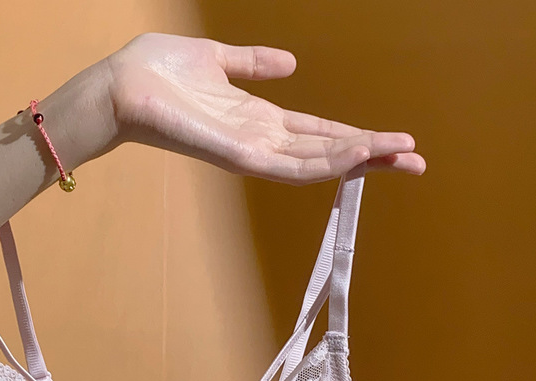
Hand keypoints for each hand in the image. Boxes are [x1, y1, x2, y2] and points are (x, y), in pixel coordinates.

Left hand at [105, 32, 424, 184]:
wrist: (119, 86)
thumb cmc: (159, 74)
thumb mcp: (218, 60)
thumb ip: (254, 64)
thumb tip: (290, 63)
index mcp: (259, 119)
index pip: (318, 133)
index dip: (356, 137)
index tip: (395, 139)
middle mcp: (259, 141)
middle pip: (325, 153)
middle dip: (371, 157)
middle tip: (417, 159)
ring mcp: (248, 152)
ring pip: (315, 163)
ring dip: (358, 161)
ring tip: (400, 156)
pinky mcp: (235, 155)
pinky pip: (286, 164)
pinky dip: (323, 162)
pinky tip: (355, 155)